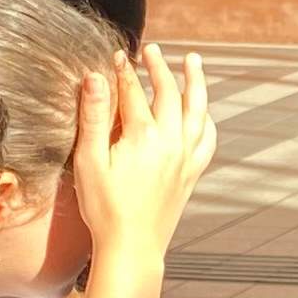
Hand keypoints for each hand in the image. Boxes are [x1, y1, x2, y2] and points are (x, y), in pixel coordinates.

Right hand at [63, 46, 216, 271]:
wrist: (132, 248)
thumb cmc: (104, 207)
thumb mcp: (89, 161)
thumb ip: (94, 116)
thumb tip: (96, 77)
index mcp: (142, 136)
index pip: (133, 91)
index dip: (123, 71)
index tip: (117, 56)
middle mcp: (171, 142)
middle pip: (168, 92)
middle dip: (158, 67)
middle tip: (150, 50)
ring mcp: (186, 157)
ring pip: (197, 109)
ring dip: (195, 82)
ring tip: (193, 60)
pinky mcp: (192, 173)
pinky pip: (208, 138)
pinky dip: (207, 119)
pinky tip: (203, 111)